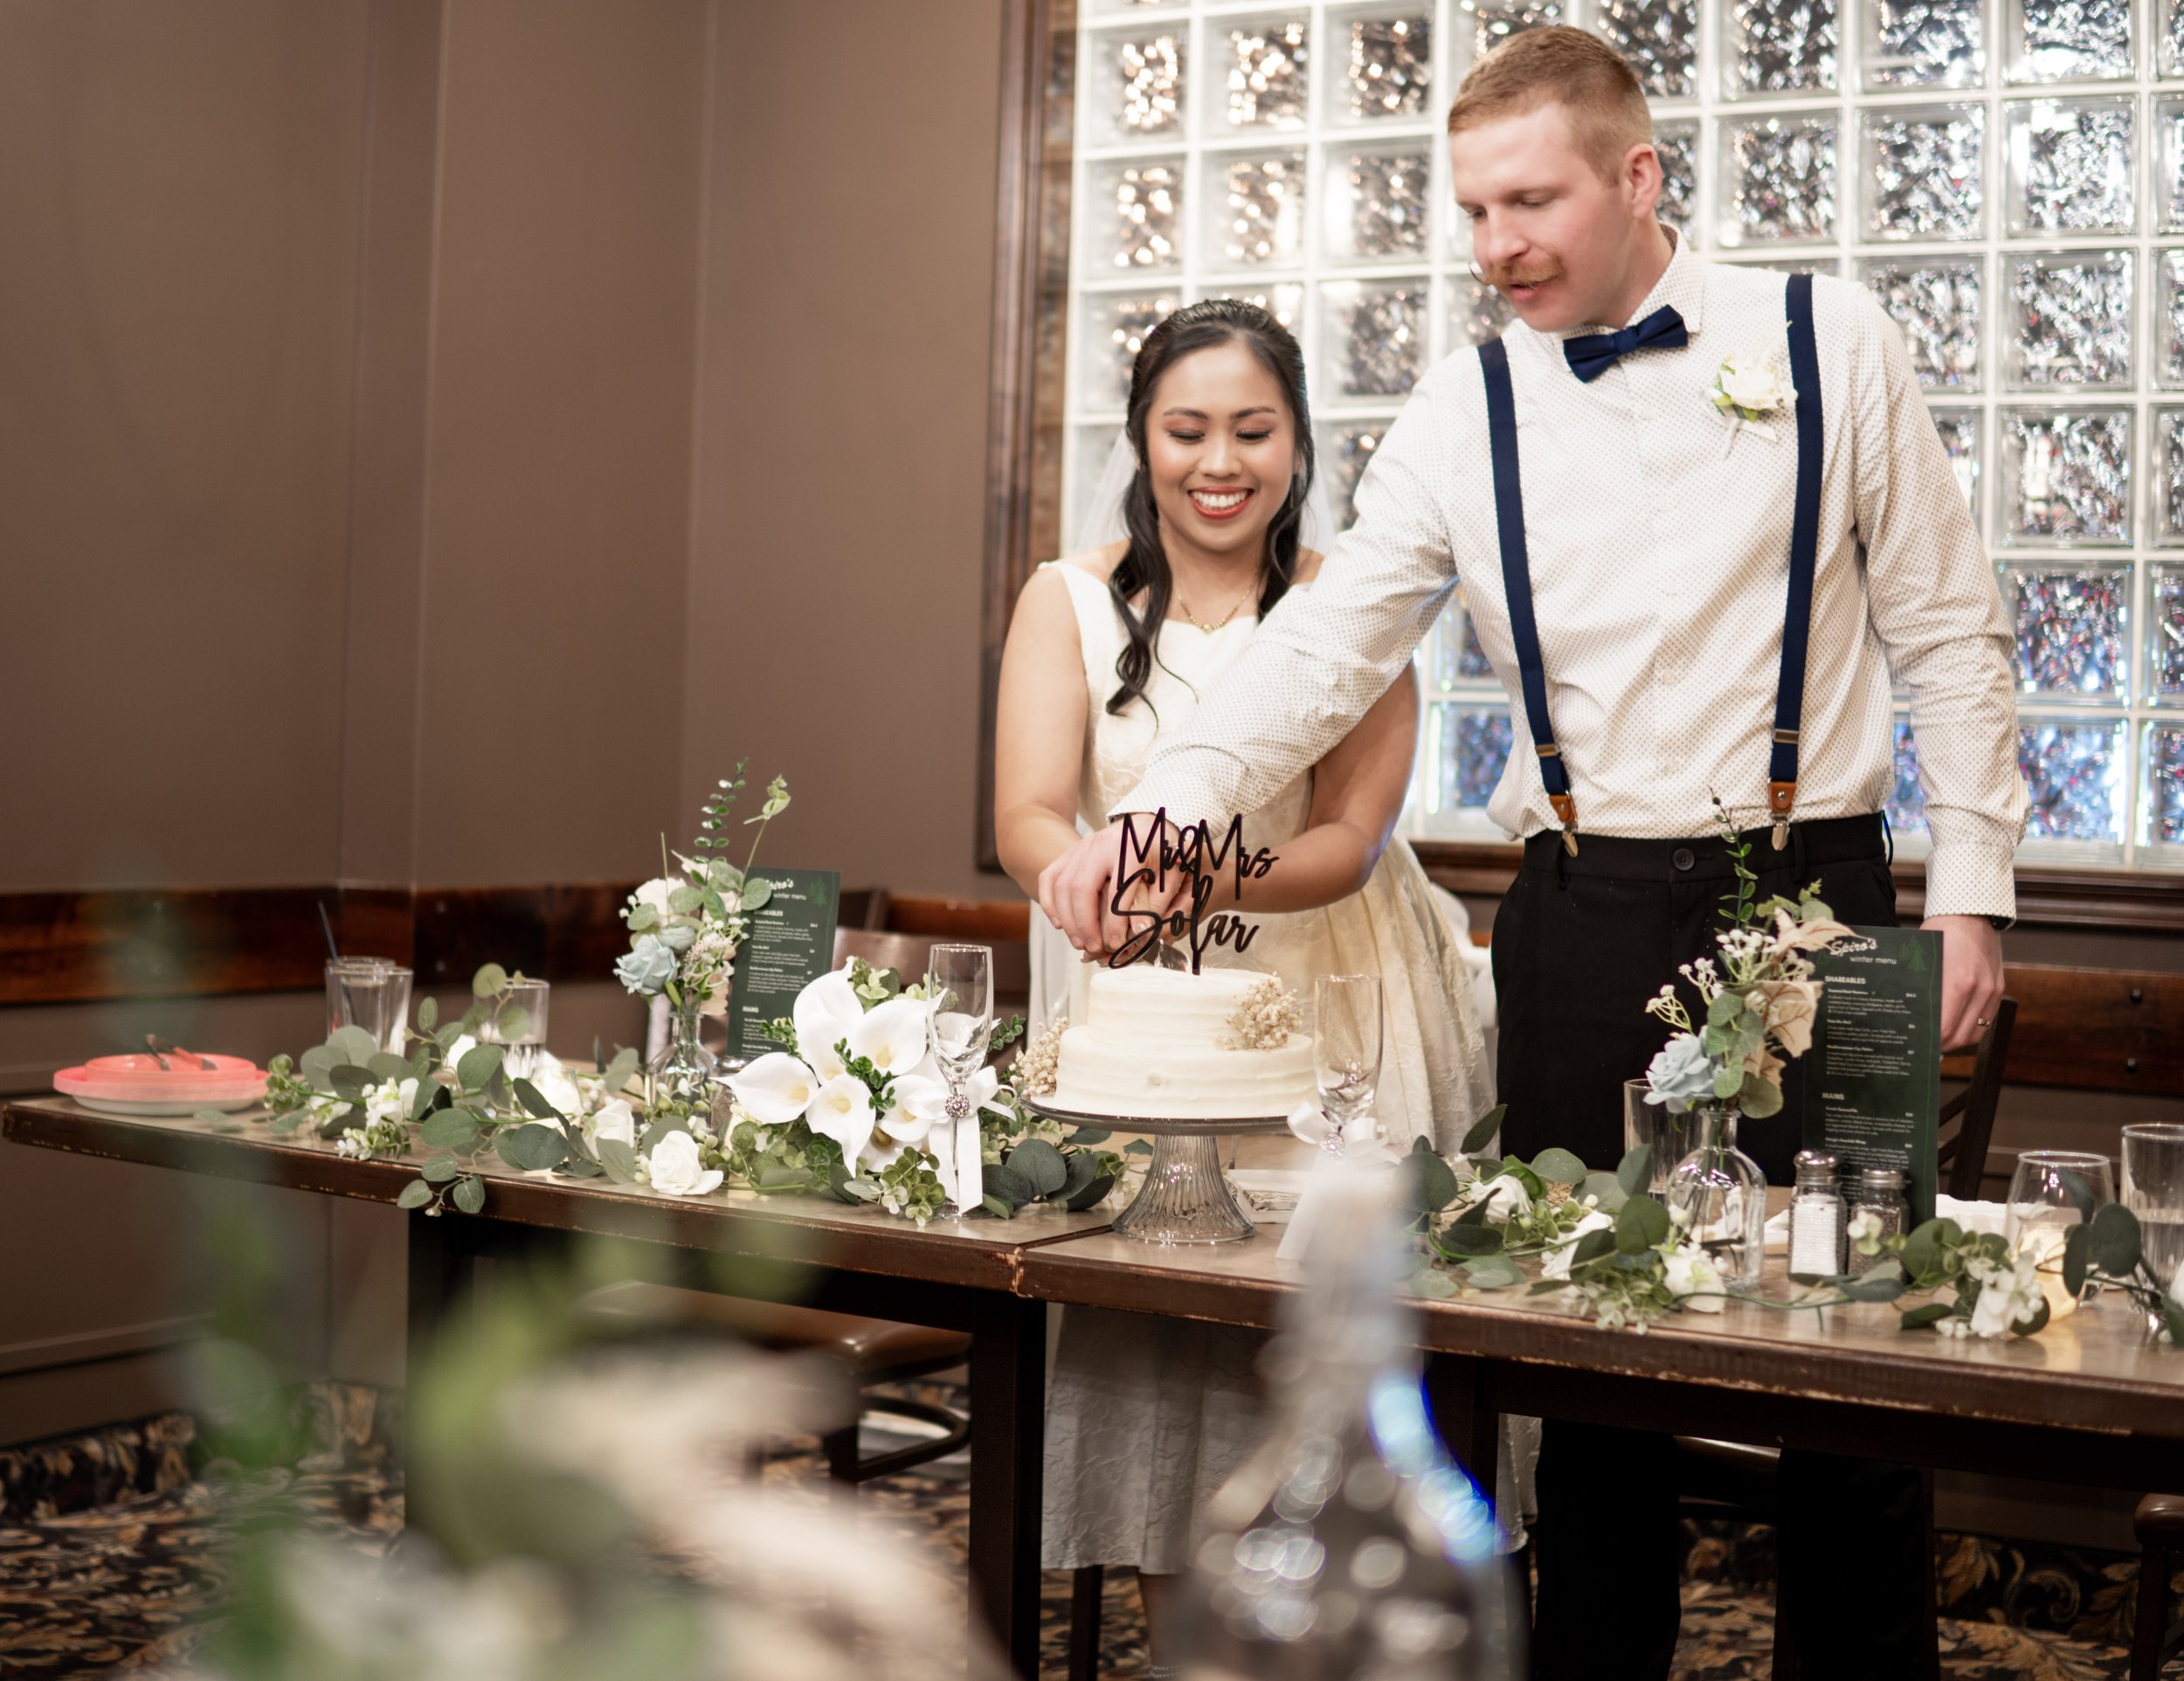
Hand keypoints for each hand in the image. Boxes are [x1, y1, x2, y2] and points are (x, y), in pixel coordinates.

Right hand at [1037, 815, 1187, 957]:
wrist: (1144, 824)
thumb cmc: (1158, 851)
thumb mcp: (1169, 874)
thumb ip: (1156, 903)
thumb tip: (1141, 933)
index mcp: (1129, 850)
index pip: (1116, 891)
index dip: (1114, 922)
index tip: (1116, 944)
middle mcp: (1100, 846)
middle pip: (1081, 887)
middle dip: (1083, 923)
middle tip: (1092, 947)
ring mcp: (1080, 848)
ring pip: (1061, 885)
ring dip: (1066, 918)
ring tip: (1078, 942)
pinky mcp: (1069, 853)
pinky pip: (1049, 878)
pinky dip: (1049, 902)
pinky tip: (1058, 923)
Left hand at [1923, 914, 2003, 1051]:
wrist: (1971, 914)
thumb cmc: (1941, 933)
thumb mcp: (1923, 958)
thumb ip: (1919, 987)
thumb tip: (1907, 1016)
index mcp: (1957, 983)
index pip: (1944, 1028)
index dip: (1930, 1042)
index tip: (1917, 1046)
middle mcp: (1979, 990)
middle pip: (1960, 1037)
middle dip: (1941, 1046)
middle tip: (1924, 1047)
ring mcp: (1992, 991)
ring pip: (1976, 1033)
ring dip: (1957, 1041)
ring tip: (1939, 1040)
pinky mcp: (1998, 989)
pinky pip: (1987, 1020)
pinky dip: (1972, 1029)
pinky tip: (1956, 1027)